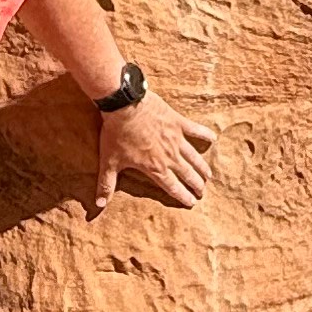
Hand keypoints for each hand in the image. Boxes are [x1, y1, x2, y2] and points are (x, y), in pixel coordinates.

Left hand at [94, 91, 217, 211]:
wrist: (124, 106)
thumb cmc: (116, 134)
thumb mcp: (109, 162)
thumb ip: (106, 185)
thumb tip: (98, 205)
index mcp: (155, 168)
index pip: (172, 187)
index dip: (182, 196)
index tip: (192, 203)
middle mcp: (169, 156)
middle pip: (187, 174)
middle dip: (196, 185)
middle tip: (202, 192)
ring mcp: (176, 139)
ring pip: (194, 157)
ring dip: (202, 167)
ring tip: (209, 175)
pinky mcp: (177, 122)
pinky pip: (195, 130)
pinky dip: (205, 134)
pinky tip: (213, 138)